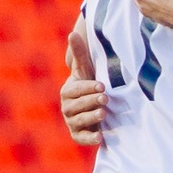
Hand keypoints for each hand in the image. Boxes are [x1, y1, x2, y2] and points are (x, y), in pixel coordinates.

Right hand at [61, 24, 105, 145]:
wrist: (93, 107)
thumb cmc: (90, 85)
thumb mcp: (86, 70)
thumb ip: (80, 53)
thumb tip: (72, 33)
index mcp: (67, 91)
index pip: (75, 90)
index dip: (88, 88)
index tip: (102, 86)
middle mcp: (67, 107)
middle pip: (76, 106)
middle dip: (91, 101)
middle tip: (106, 98)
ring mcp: (72, 122)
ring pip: (79, 121)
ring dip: (91, 117)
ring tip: (104, 113)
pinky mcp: (78, 135)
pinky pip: (81, 139)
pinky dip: (90, 139)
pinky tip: (100, 137)